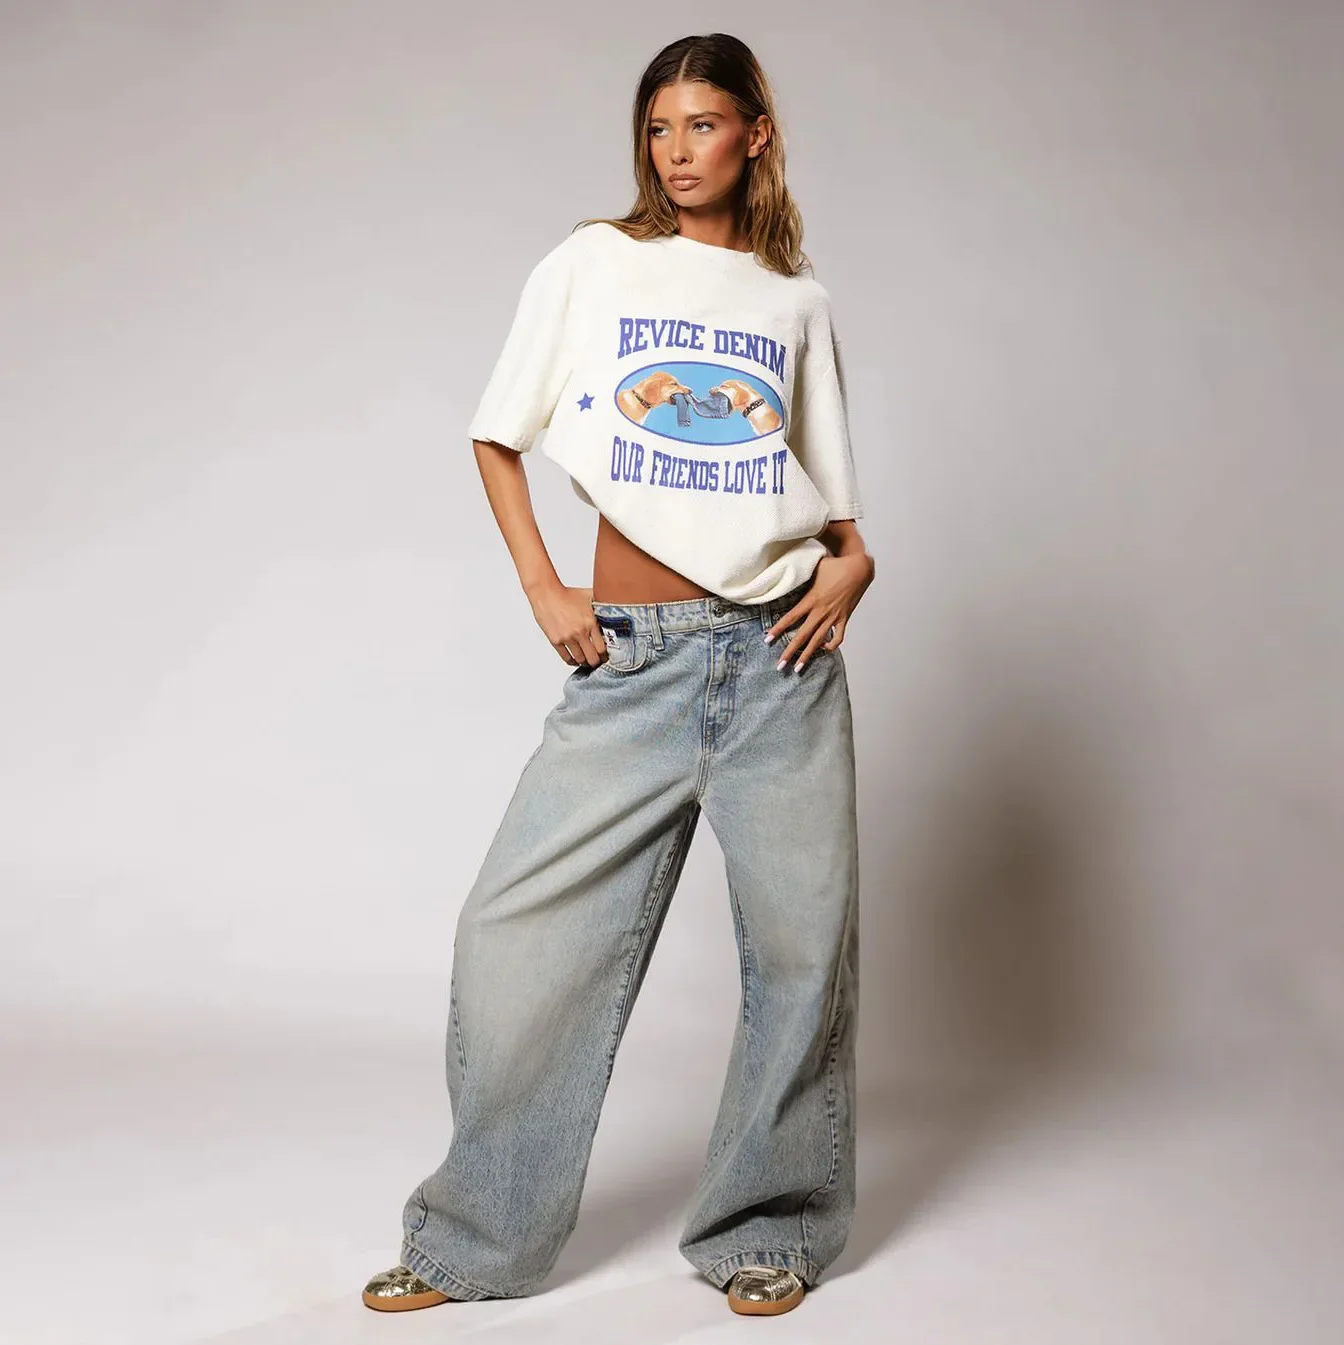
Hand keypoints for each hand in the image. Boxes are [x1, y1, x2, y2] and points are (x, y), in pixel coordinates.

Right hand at [528, 582, 608, 666]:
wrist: (547, 593)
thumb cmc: (567, 594)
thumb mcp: (590, 596)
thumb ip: (603, 604)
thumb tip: (617, 607)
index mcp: (590, 622)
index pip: (602, 648)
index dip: (606, 655)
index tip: (606, 656)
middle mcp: (580, 632)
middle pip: (592, 658)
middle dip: (596, 662)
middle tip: (598, 661)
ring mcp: (567, 638)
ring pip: (580, 660)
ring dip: (585, 662)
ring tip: (587, 661)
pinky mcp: (555, 640)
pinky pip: (566, 658)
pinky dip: (572, 661)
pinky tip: (575, 660)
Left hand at [764, 552, 874, 671]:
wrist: (860, 568)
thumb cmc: (836, 564)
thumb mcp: (814, 566)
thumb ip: (800, 571)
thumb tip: (786, 568)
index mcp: (811, 599)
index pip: (790, 618)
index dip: (778, 629)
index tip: (767, 640)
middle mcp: (821, 611)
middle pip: (802, 636)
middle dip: (790, 652)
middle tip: (780, 666)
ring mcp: (834, 617)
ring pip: (818, 641)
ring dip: (808, 656)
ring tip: (798, 668)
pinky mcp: (844, 618)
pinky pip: (838, 636)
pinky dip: (832, 645)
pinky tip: (825, 649)